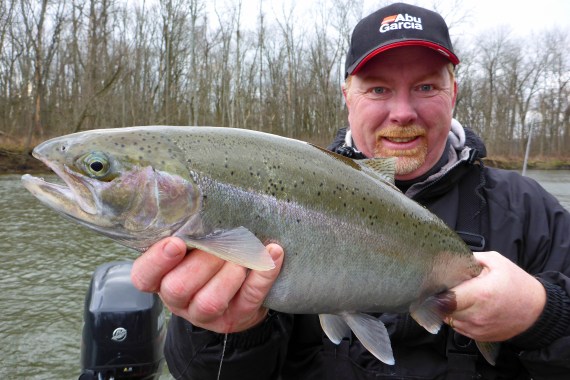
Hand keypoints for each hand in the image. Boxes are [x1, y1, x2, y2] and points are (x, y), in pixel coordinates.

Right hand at [131, 237, 283, 332]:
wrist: (239, 290)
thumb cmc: (208, 257)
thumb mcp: (191, 244)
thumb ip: (187, 229)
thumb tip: (189, 193)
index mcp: (161, 278)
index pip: (144, 276)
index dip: (157, 260)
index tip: (176, 242)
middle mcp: (179, 300)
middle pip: (178, 288)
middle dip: (202, 263)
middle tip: (221, 244)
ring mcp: (206, 314)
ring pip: (210, 301)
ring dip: (229, 274)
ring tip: (244, 254)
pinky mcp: (236, 318)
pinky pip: (249, 298)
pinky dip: (263, 274)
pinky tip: (273, 253)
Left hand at [446, 251, 545, 341]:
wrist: (537, 310)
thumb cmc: (518, 285)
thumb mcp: (497, 262)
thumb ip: (472, 258)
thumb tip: (453, 258)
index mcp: (480, 294)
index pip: (446, 298)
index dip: (439, 290)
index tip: (438, 284)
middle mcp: (477, 315)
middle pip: (444, 309)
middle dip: (442, 298)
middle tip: (448, 288)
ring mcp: (478, 328)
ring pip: (449, 319)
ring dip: (449, 309)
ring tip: (459, 298)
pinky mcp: (479, 337)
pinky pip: (458, 327)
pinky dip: (457, 318)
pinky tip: (466, 308)